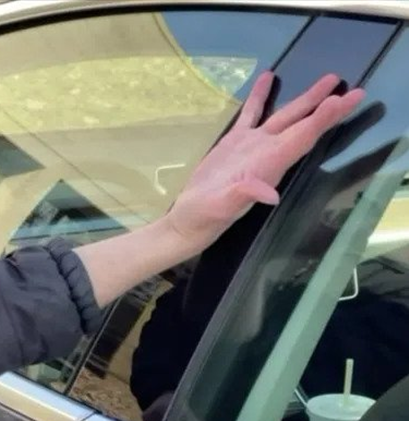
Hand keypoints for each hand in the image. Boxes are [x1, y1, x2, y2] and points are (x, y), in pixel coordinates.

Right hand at [165, 72, 364, 250]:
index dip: (322, 119)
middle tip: (354, 90)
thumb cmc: (207, 216)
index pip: (302, 138)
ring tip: (328, 78)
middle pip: (304, 125)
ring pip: (284, 116)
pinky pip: (252, 114)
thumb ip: (244, 196)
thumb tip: (270, 195)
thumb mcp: (222, 207)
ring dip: (306, 99)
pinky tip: (267, 77)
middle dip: (327, 108)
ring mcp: (253, 146)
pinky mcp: (235, 142)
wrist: (191, 218)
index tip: (341, 100)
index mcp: (269, 165)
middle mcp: (268, 153)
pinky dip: (260, 96)